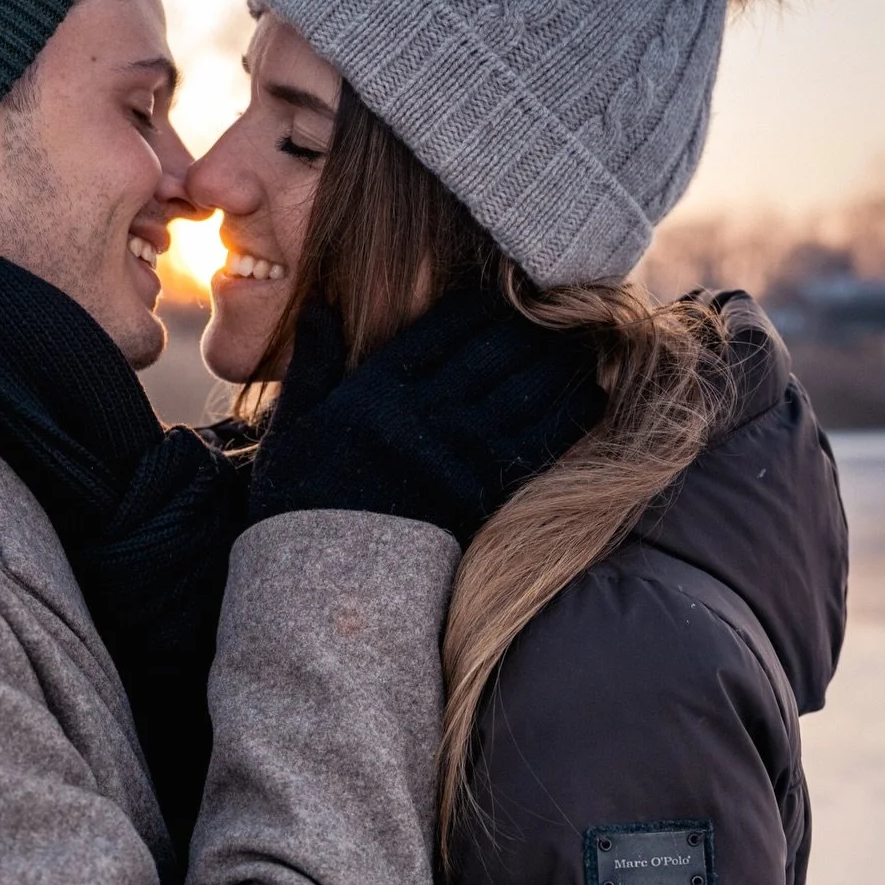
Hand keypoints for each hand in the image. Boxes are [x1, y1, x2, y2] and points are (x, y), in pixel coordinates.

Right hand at [249, 288, 604, 544]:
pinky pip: (542, 441)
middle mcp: (424, 417)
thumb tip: (318, 306)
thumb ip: (313, 363)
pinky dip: (571, 413)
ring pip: (526, 390)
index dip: (481, 307)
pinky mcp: (486, 494)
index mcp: (376, 393)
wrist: (324, 588)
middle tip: (559, 310)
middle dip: (529, 326)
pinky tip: (589, 395)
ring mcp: (460, 457)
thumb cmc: (300, 506)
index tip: (502, 296)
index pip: (443, 330)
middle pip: (494, 352)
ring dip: (558, 361)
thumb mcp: (294, 428)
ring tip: (578, 346)